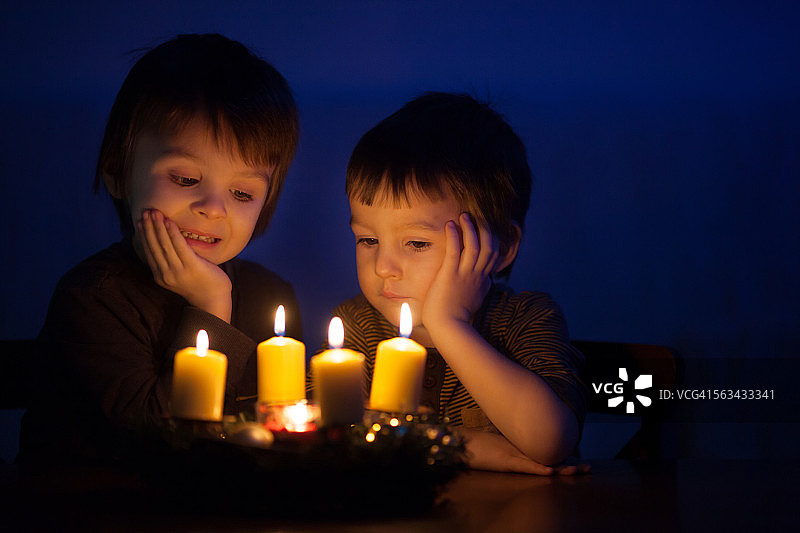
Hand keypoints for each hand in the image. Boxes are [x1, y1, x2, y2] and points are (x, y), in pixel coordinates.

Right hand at [137, 209, 232, 321]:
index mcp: (161, 276)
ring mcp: (178, 271)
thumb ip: (171, 262)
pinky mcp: (191, 267)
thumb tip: (166, 244)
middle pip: (154, 246)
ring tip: (154, 212)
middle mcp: (166, 274)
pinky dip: (173, 233)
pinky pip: (180, 246)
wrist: (214, 301)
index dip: (144, 235)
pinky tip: (169, 221)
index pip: (149, 252)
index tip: (140, 221)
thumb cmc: (200, 285)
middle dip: (148, 227)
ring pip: (164, 244)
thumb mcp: (179, 274)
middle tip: (145, 211)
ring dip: (158, 226)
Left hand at [422, 213, 498, 329]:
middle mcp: (476, 275)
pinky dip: (454, 236)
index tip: (488, 230)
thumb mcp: (474, 301)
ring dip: (470, 228)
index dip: (492, 240)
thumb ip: (480, 290)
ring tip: (464, 216)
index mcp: (481, 281)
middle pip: (489, 247)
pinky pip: (455, 251)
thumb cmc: (455, 318)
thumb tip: (486, 284)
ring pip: (475, 245)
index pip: (493, 256)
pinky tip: (451, 225)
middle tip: (477, 218)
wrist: (448, 328)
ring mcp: (464, 274)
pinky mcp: (450, 274)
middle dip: (485, 230)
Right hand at [460, 428, 590, 475]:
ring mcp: (513, 454)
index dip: (562, 459)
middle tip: (588, 467)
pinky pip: (525, 466)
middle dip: (569, 463)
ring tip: (578, 470)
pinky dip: (539, 469)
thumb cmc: (475, 447)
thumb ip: (509, 453)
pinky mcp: (505, 461)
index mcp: (519, 448)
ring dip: (561, 467)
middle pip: (548, 457)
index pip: (544, 454)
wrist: (460, 441)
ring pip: (542, 461)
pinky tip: (551, 471)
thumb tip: (521, 458)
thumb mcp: (495, 451)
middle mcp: (520, 449)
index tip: (578, 462)